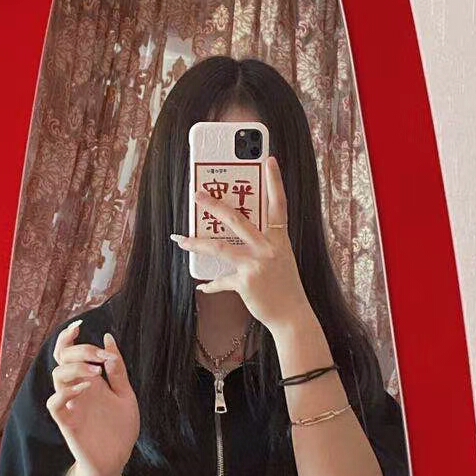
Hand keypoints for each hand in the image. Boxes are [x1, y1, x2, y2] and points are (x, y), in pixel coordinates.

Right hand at [46, 321, 139, 475]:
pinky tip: (86, 389)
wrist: (117, 460)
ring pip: (56, 377)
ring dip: (75, 368)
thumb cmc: (120, 429)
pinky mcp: (67, 422)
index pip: (69, 353)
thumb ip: (117, 369)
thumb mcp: (126, 395)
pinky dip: (67, 392)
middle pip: (62, 360)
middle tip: (99, 357)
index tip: (79, 326)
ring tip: (96, 373)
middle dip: (79, 350)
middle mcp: (77, 390)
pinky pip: (55, 403)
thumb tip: (108, 338)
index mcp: (89, 380)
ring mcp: (70, 405)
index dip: (68, 337)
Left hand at [171, 156, 311, 332]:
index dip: (275, 181)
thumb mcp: (280, 260)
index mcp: (279, 239)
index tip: (269, 159)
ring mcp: (257, 264)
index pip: (279, 204)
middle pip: (238, 220)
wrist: (292, 315)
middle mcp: (268, 248)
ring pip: (220, 248)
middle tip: (198, 194)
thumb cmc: (286, 287)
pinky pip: (222, 280)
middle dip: (215, 205)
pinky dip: (211, 285)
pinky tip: (202, 285)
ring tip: (182, 240)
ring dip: (198, 243)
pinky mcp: (246, 282)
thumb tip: (235, 240)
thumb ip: (263, 247)